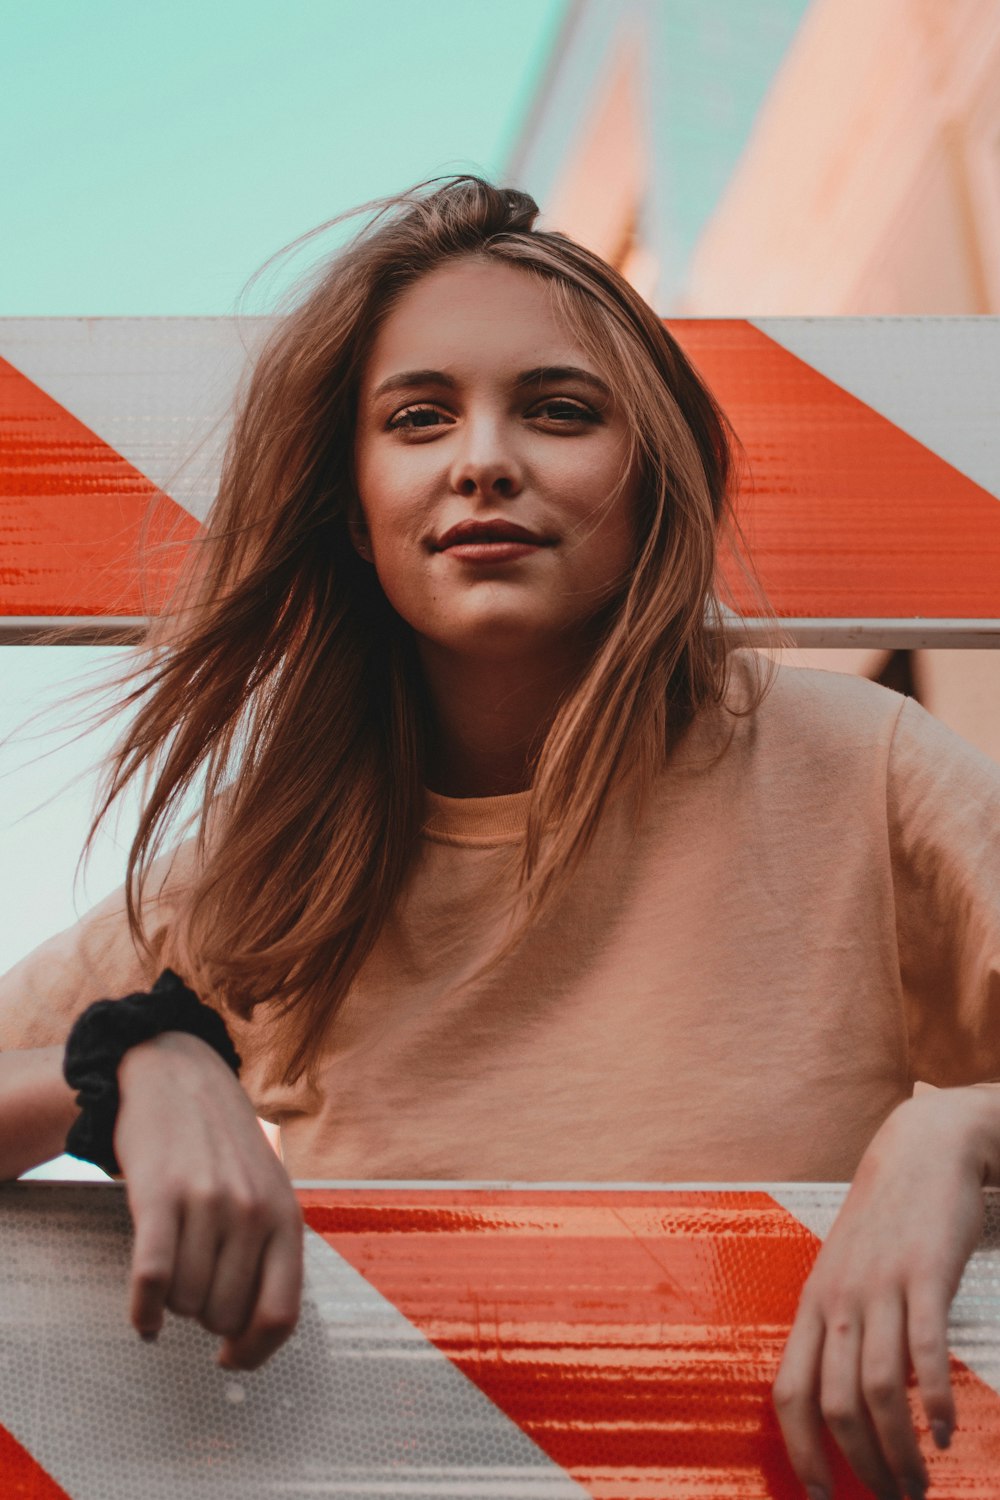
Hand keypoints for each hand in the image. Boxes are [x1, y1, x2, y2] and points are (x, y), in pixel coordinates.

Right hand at [114, 1030, 302, 1369]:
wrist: (178, 1077)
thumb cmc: (225, 1148)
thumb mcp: (270, 1191)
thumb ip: (273, 1254)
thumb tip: (261, 1335)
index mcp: (287, 1216)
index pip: (280, 1314)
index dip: (254, 1353)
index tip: (230, 1360)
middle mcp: (252, 1211)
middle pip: (224, 1316)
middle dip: (206, 1315)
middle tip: (196, 1284)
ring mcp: (206, 1202)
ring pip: (185, 1303)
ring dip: (173, 1304)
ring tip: (175, 1269)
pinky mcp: (159, 1196)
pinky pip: (150, 1280)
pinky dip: (142, 1312)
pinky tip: (141, 1318)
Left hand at [773, 1090, 992, 1497]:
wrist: (922, 1150)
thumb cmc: (885, 1223)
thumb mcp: (848, 1274)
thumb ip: (842, 1332)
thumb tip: (845, 1405)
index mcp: (813, 1304)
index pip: (788, 1392)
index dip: (799, 1451)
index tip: (819, 1498)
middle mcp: (837, 1299)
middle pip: (834, 1404)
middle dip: (861, 1468)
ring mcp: (879, 1287)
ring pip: (878, 1390)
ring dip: (900, 1451)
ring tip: (921, 1485)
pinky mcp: (924, 1275)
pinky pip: (924, 1351)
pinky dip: (934, 1402)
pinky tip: (948, 1434)